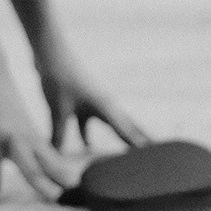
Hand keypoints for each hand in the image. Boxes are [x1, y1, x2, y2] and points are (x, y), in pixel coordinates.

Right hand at [0, 67, 73, 199]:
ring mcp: (13, 137)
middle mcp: (28, 138)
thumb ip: (17, 132)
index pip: (54, 158)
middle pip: (50, 163)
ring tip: (53, 198)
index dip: (65, 174)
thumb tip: (19, 143)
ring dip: (42, 182)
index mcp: (33, 135)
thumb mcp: (12, 117)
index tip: (77, 190)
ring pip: (31, 165)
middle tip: (76, 196)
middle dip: (63, 180)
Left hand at [34, 47, 149, 154]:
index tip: (159, 157)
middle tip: (160, 156)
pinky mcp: (80, 102)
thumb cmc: (59, 78)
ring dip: (119, 138)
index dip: (141, 146)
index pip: (128, 132)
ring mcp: (94, 102)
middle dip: (141, 141)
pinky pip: (88, 124)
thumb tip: (57, 157)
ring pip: (110, 125)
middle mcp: (105, 105)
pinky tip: (85, 148)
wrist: (50, 52)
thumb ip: (59, 134)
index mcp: (106, 107)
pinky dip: (87, 136)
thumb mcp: (58, 109)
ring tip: (130, 155)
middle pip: (128, 127)